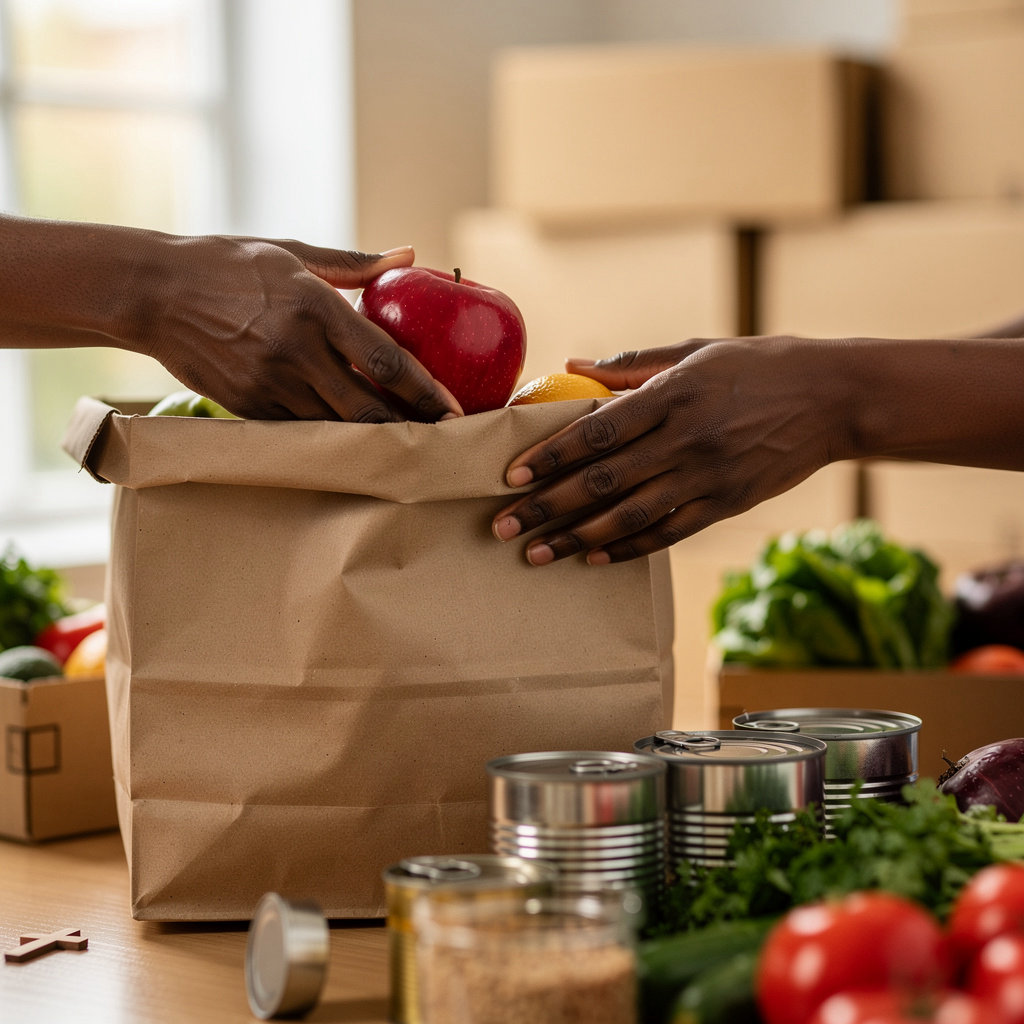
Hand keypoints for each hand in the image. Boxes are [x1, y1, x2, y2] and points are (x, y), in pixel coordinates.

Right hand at [133, 235, 463, 420]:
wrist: (154, 293)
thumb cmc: (229, 265)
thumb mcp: (292, 253)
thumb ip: (355, 263)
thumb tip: (410, 255)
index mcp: (314, 305)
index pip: (385, 360)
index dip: (425, 391)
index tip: (454, 411)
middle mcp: (295, 350)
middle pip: (367, 408)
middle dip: (409, 429)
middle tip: (440, 440)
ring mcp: (269, 383)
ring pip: (336, 428)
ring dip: (373, 438)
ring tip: (407, 444)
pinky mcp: (248, 407)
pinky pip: (302, 431)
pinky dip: (331, 436)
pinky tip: (354, 439)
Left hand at [492, 337, 844, 563]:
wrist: (833, 398)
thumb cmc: (758, 365)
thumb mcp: (696, 351)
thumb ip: (630, 365)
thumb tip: (571, 362)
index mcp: (674, 395)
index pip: (598, 432)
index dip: (550, 456)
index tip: (511, 475)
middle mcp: (687, 440)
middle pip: (603, 481)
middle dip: (547, 507)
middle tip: (503, 527)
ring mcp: (709, 477)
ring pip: (630, 517)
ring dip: (577, 539)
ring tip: (535, 554)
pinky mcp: (727, 504)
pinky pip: (669, 533)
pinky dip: (629, 549)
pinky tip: (593, 559)